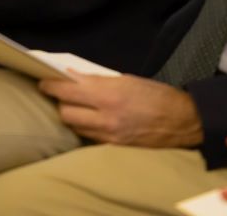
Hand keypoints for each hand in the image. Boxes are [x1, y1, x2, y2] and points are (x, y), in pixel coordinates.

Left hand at [38, 73, 203, 147]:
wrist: (183, 122)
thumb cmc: (157, 96)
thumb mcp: (128, 80)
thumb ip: (100, 81)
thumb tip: (75, 78)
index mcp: (111, 95)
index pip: (69, 90)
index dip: (52, 85)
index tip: (43, 80)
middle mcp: (106, 118)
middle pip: (66, 112)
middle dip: (60, 101)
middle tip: (59, 92)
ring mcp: (109, 136)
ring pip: (75, 127)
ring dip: (71, 115)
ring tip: (74, 105)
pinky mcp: (113, 147)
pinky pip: (88, 137)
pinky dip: (84, 127)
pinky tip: (88, 119)